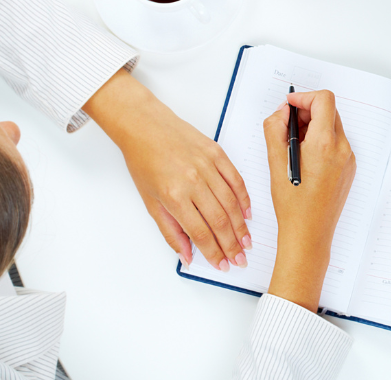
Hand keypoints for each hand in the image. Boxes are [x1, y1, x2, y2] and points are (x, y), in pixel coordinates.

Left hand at [83, 70, 251, 271]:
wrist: (145, 126)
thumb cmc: (143, 161)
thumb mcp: (150, 201)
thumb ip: (171, 231)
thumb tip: (187, 255)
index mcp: (174, 196)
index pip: (200, 232)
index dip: (214, 252)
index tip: (223, 264)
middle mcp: (193, 181)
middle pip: (220, 220)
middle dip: (232, 244)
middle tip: (240, 259)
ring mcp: (207, 166)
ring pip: (231, 203)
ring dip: (241, 226)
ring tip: (246, 242)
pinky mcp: (217, 153)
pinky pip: (236, 180)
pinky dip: (244, 198)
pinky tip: (247, 213)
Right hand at [263, 90, 355, 311]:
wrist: (309, 234)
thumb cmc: (292, 204)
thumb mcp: (275, 163)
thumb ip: (275, 130)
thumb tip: (281, 112)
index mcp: (325, 144)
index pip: (324, 100)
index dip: (304, 98)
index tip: (289, 106)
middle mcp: (342, 149)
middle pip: (329, 112)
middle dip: (307, 112)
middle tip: (287, 126)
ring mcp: (349, 159)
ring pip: (333, 127)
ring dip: (313, 126)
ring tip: (293, 145)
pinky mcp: (349, 169)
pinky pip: (337, 143)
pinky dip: (321, 141)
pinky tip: (304, 158)